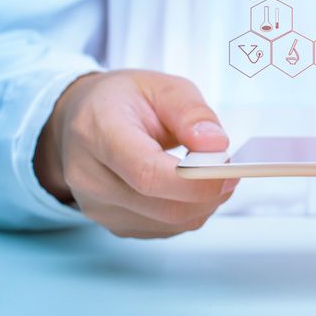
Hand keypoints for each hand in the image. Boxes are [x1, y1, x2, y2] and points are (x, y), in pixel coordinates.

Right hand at [34, 70, 235, 237]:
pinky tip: (189, 187)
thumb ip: (191, 112)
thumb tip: (216, 146)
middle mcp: (88, 177)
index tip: (227, 167)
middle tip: (230, 170)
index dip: (194, 179)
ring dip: (203, 204)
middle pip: (161, 206)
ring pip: (168, 222)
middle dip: (208, 192)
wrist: (84, 118)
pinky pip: (164, 229)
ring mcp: (97, 206)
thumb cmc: (124, 100)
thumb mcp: (162, 86)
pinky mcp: (113, 224)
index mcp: (96, 132)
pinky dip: (188, 212)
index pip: (147, 173)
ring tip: (210, 173)